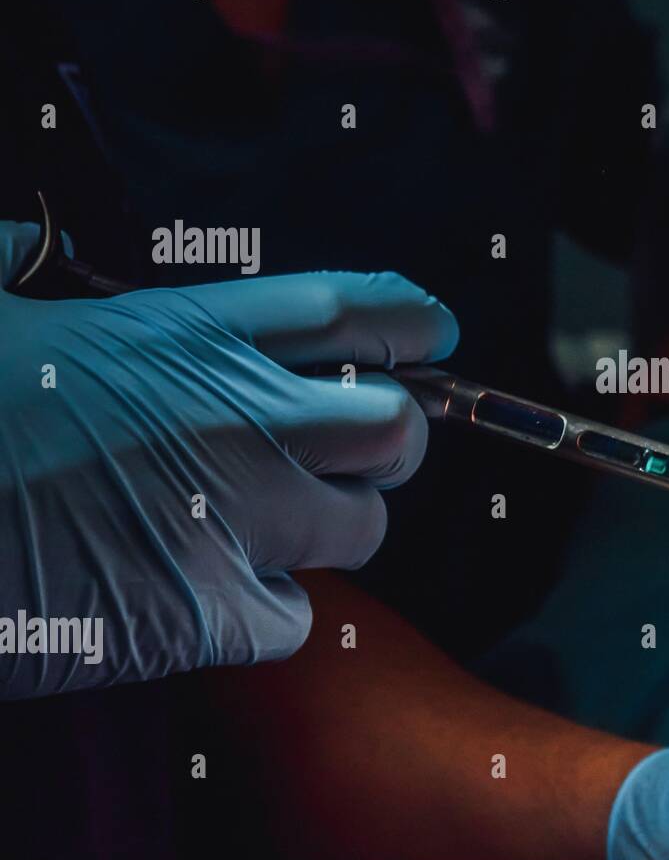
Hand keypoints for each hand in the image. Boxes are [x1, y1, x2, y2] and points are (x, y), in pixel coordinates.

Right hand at [0, 222, 457, 697]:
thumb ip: (29, 260)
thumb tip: (33, 242)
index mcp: (191, 335)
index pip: (355, 311)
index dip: (414, 319)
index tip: (436, 333)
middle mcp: (236, 419)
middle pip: (397, 426)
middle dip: (394, 440)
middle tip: (354, 450)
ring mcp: (231, 519)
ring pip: (365, 528)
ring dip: (333, 528)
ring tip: (268, 525)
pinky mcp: (206, 611)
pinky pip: (295, 616)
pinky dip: (265, 611)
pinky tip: (206, 592)